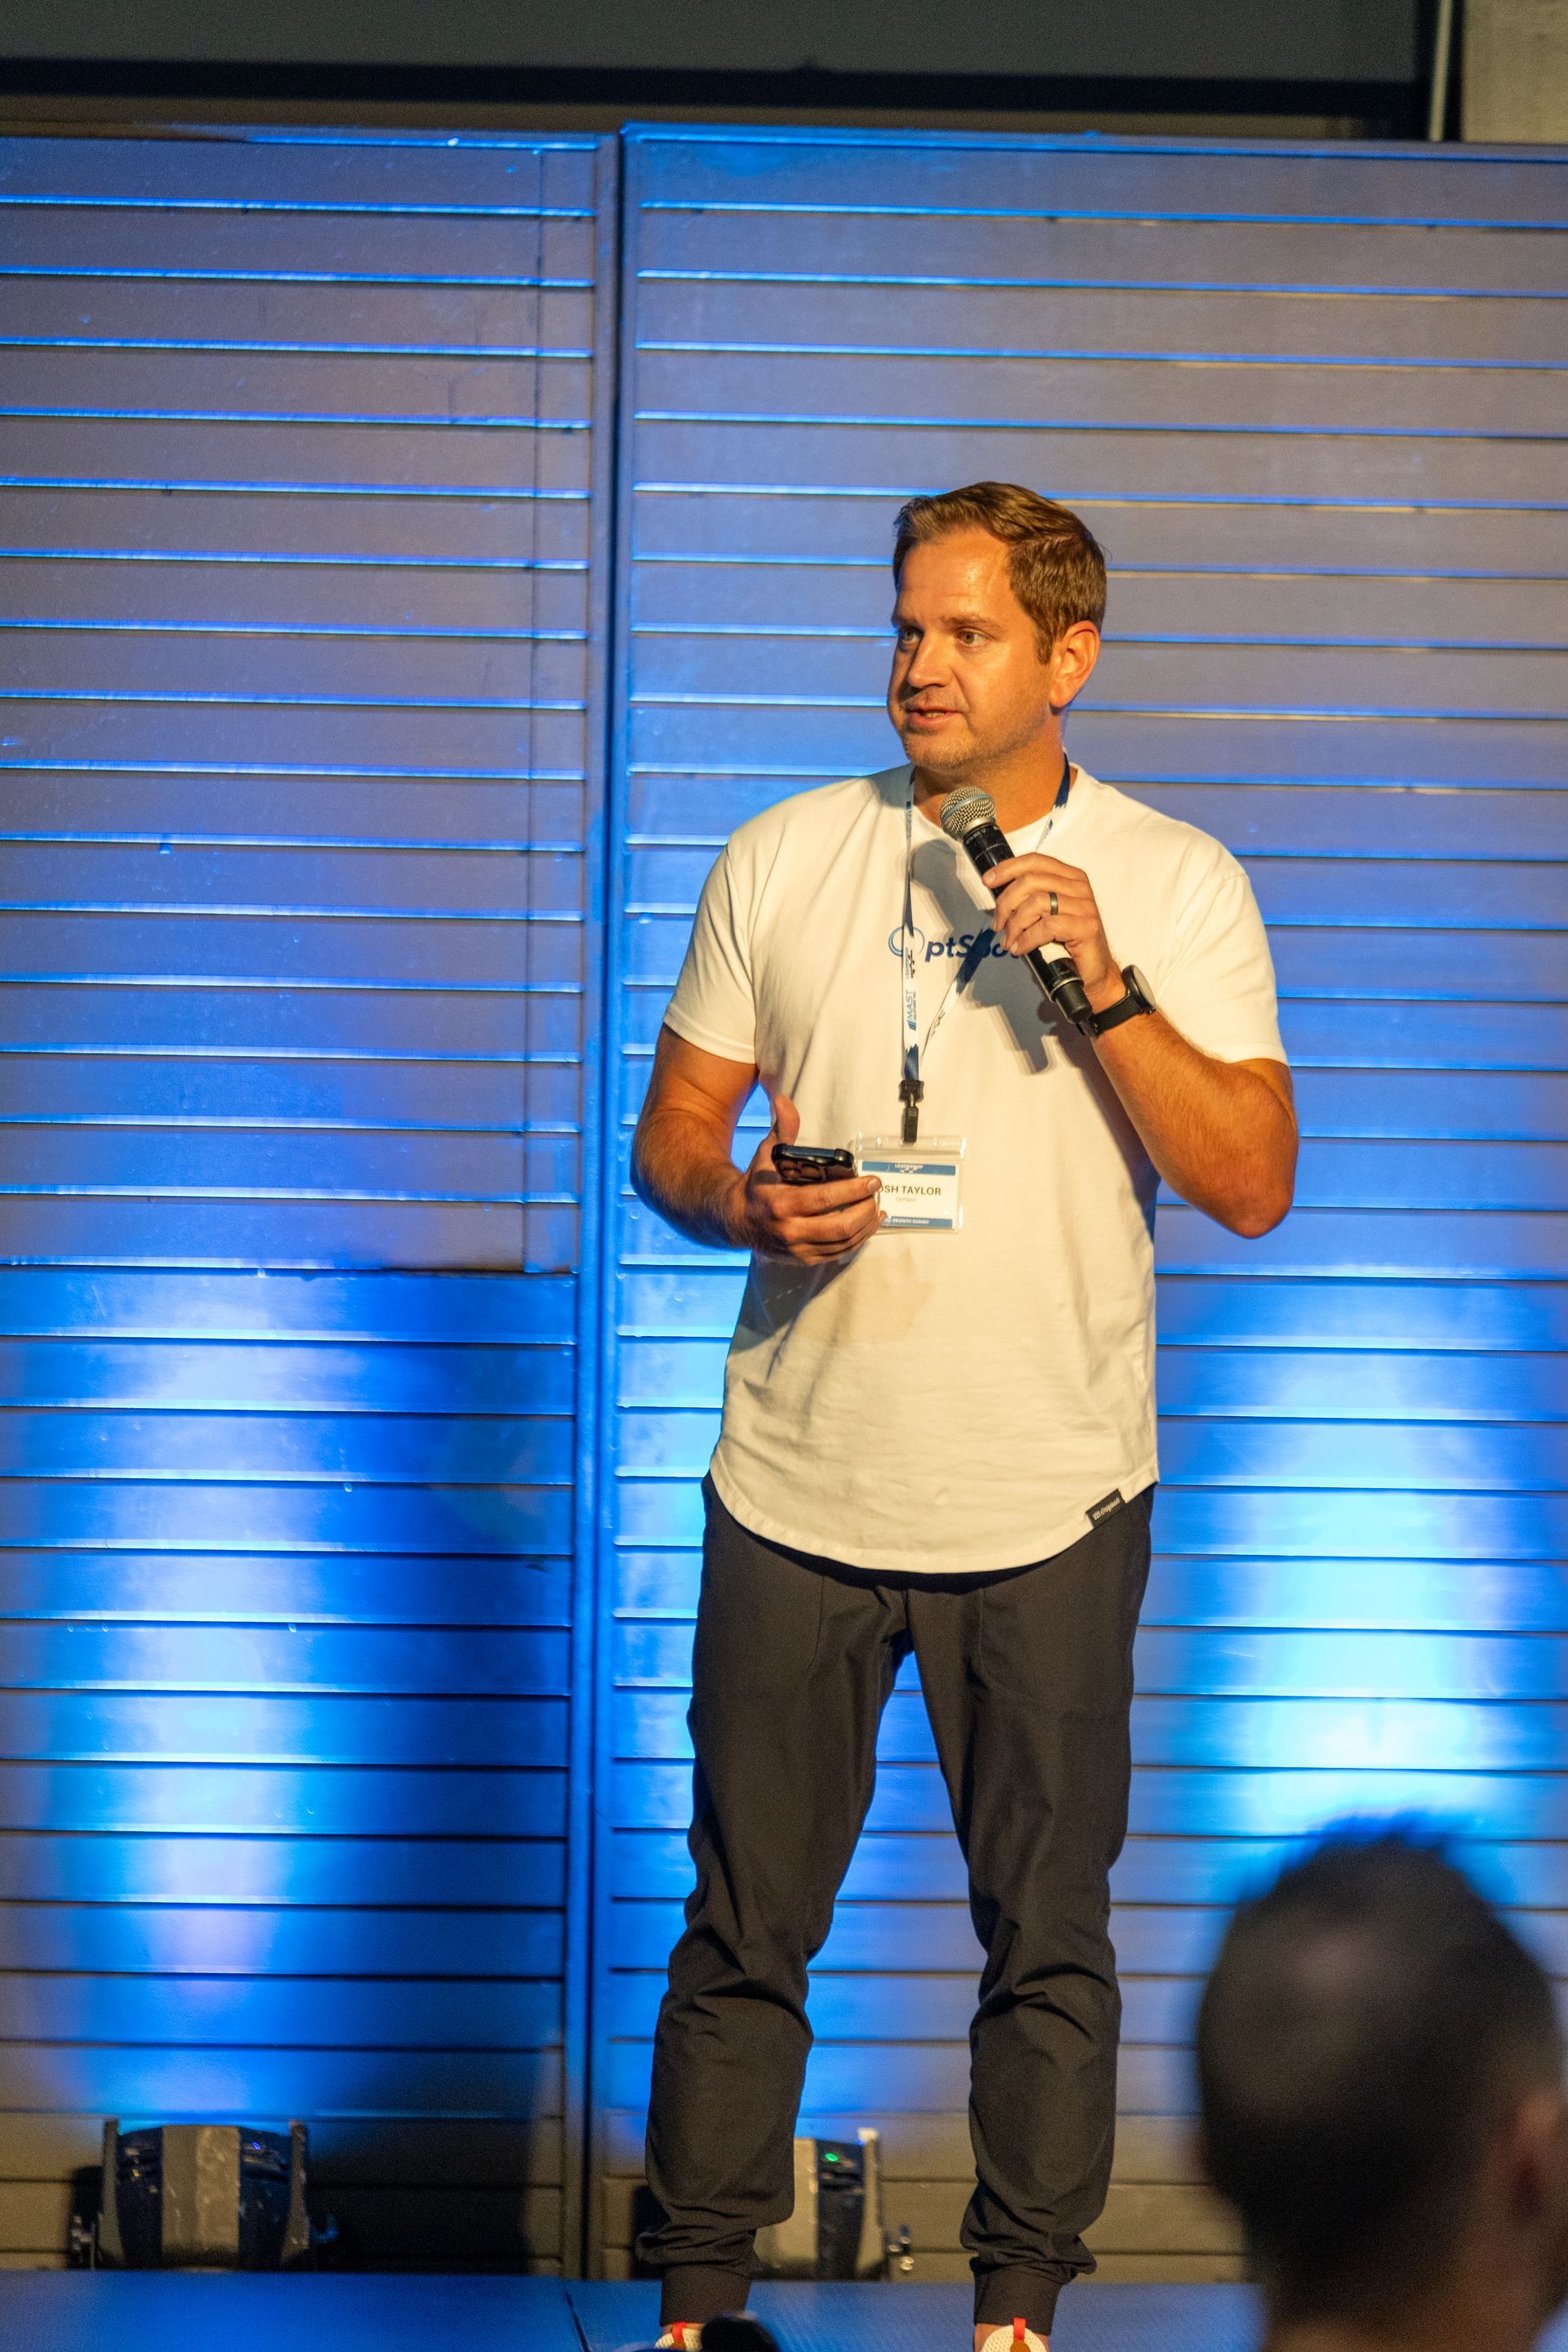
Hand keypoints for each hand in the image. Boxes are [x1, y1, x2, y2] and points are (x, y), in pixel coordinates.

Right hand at [728, 1092, 883, 1262]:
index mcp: (781, 1203)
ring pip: (843, 1242)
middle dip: (865, 1210)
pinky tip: (869, 1226)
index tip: (873, 1180)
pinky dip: (858, 1241)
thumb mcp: (765, 1155)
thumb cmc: (756, 1184)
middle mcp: (789, 1230)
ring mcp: (797, 1249)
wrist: (736, 1220)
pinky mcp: (804, 1259)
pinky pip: (838, 1254)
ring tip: (878, 1209)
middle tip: (877, 1194)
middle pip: (840, 1226)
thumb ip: (781, 1129)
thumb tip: (783, 1100)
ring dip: (867, 1226)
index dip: (854, 1191)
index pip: (825, 1200)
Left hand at [981, 851, 1122, 1009]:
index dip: (1008, 868)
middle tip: (998, 925)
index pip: (1035, 861)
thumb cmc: (1066, 943)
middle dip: (1006, 903)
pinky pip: (1046, 926)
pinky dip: (1027, 939)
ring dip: (1015, 924)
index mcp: (1070, 877)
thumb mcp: (1046, 913)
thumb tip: (998, 892)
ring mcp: (1084, 906)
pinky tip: (1020, 949)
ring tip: (1009, 941)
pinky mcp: (1086, 927)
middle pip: (1031, 881)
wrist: (1092, 971)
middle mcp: (1079, 887)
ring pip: (1036, 902)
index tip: (988, 880)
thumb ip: (1029, 898)